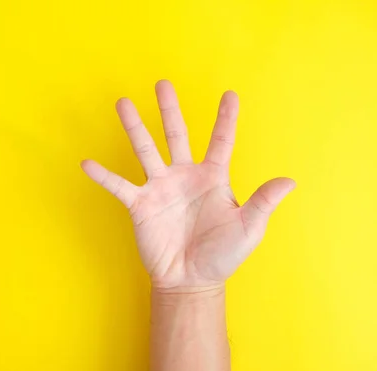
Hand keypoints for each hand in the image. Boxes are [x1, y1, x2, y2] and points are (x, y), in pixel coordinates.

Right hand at [81, 80, 294, 290]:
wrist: (191, 280)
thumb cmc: (222, 255)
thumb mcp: (249, 228)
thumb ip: (263, 202)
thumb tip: (290, 181)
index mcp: (213, 178)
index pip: (221, 142)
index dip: (226, 118)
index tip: (230, 94)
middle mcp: (184, 176)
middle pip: (176, 134)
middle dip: (169, 109)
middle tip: (162, 84)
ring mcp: (160, 188)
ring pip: (145, 150)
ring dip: (134, 127)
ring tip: (122, 103)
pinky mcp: (141, 205)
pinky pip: (119, 186)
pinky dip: (104, 176)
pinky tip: (87, 163)